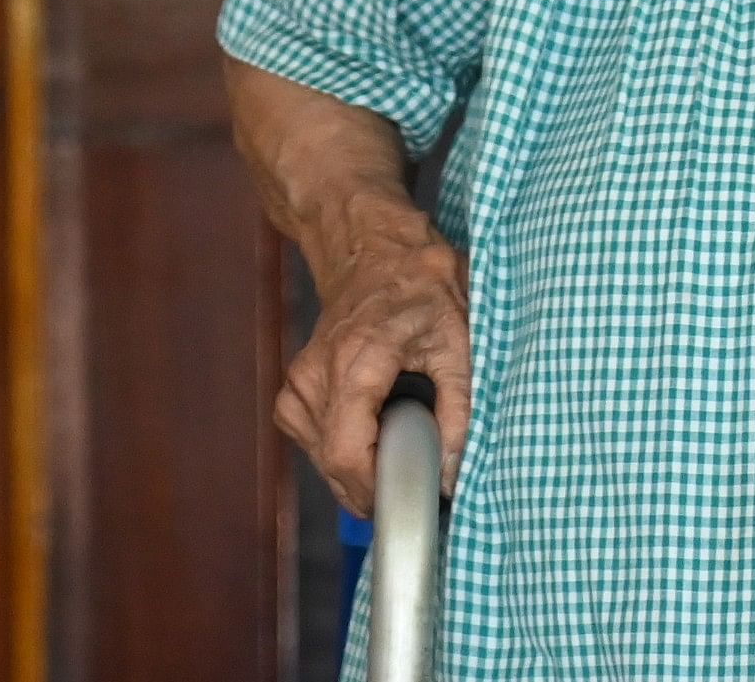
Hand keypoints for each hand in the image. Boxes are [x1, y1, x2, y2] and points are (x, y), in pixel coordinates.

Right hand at [275, 213, 470, 515]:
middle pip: (333, 464)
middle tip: (420, 480)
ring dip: (361, 469)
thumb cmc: (424, 288)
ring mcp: (297, 384)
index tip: (414, 501)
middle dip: (376, 485)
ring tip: (402, 447)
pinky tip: (375, 431)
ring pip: (322, 459)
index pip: (347, 453)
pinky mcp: (293, 392)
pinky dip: (345, 450)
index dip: (376, 490)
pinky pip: (314, 443)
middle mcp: (314, 377)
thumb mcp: (461, 340)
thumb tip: (451, 470)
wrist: (376, 253)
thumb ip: (459, 407)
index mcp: (355, 361)